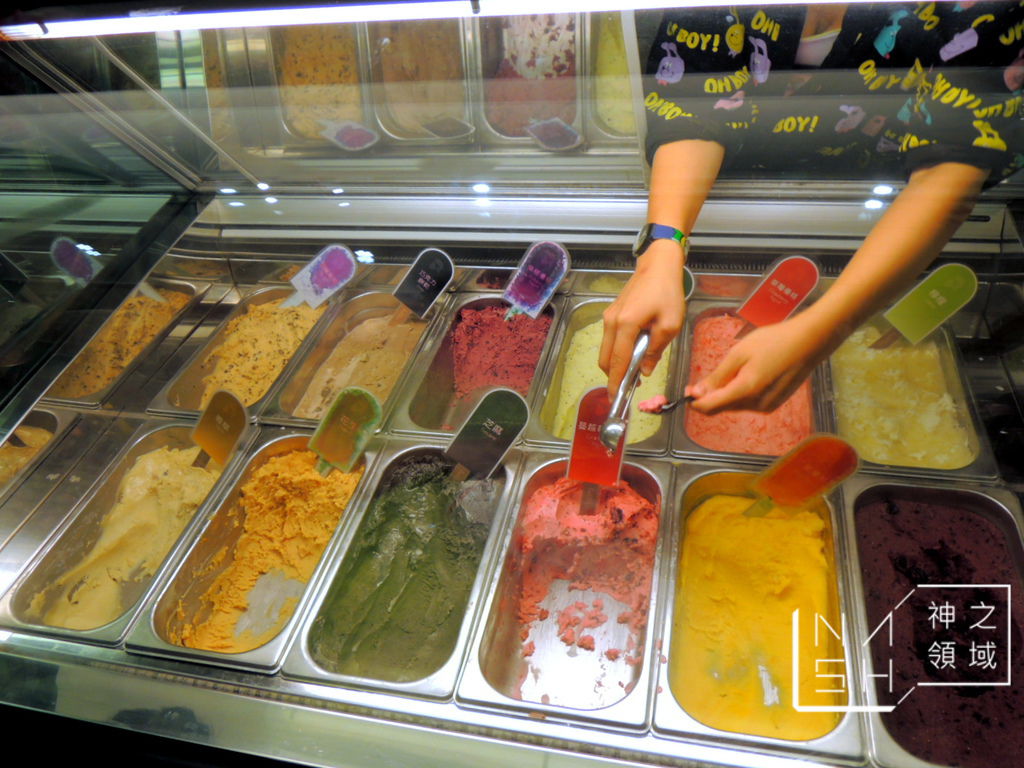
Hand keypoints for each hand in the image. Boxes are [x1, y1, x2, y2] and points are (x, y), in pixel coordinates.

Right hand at [599, 239, 684, 394]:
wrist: (658, 265)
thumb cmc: (667, 292)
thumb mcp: (670, 324)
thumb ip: (655, 350)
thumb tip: (643, 370)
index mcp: (625, 325)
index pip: (617, 362)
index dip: (616, 383)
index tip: (615, 399)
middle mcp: (611, 322)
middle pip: (606, 359)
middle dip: (614, 377)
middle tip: (628, 389)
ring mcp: (609, 317)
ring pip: (606, 350)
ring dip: (616, 364)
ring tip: (633, 372)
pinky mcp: (611, 313)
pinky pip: (610, 340)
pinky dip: (617, 352)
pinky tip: (633, 353)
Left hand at [685, 312, 833, 413]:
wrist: (809, 341)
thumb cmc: (774, 341)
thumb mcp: (739, 353)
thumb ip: (718, 376)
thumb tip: (697, 393)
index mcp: (745, 391)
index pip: (711, 407)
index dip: (695, 402)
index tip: (687, 390)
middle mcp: (756, 405)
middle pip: (722, 407)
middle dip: (710, 396)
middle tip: (704, 377)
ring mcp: (767, 406)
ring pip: (735, 405)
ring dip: (726, 393)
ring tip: (734, 370)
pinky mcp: (774, 404)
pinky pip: (748, 403)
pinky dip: (741, 393)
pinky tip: (747, 375)